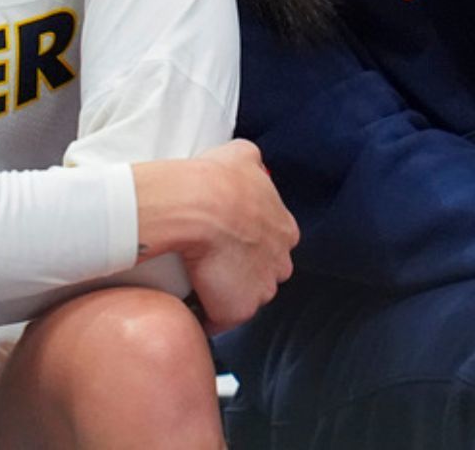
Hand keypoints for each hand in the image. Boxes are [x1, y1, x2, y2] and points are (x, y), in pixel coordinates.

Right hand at [134, 139, 297, 334]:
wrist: (197, 205)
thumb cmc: (216, 180)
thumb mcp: (242, 155)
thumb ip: (251, 161)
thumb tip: (248, 160)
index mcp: (285, 230)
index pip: (272, 243)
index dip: (250, 243)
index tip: (229, 239)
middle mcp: (280, 263)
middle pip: (262, 273)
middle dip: (241, 270)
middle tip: (211, 260)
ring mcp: (260, 289)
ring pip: (243, 297)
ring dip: (224, 292)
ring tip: (196, 281)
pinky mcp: (237, 310)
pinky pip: (220, 320)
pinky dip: (206, 314)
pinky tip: (189, 302)